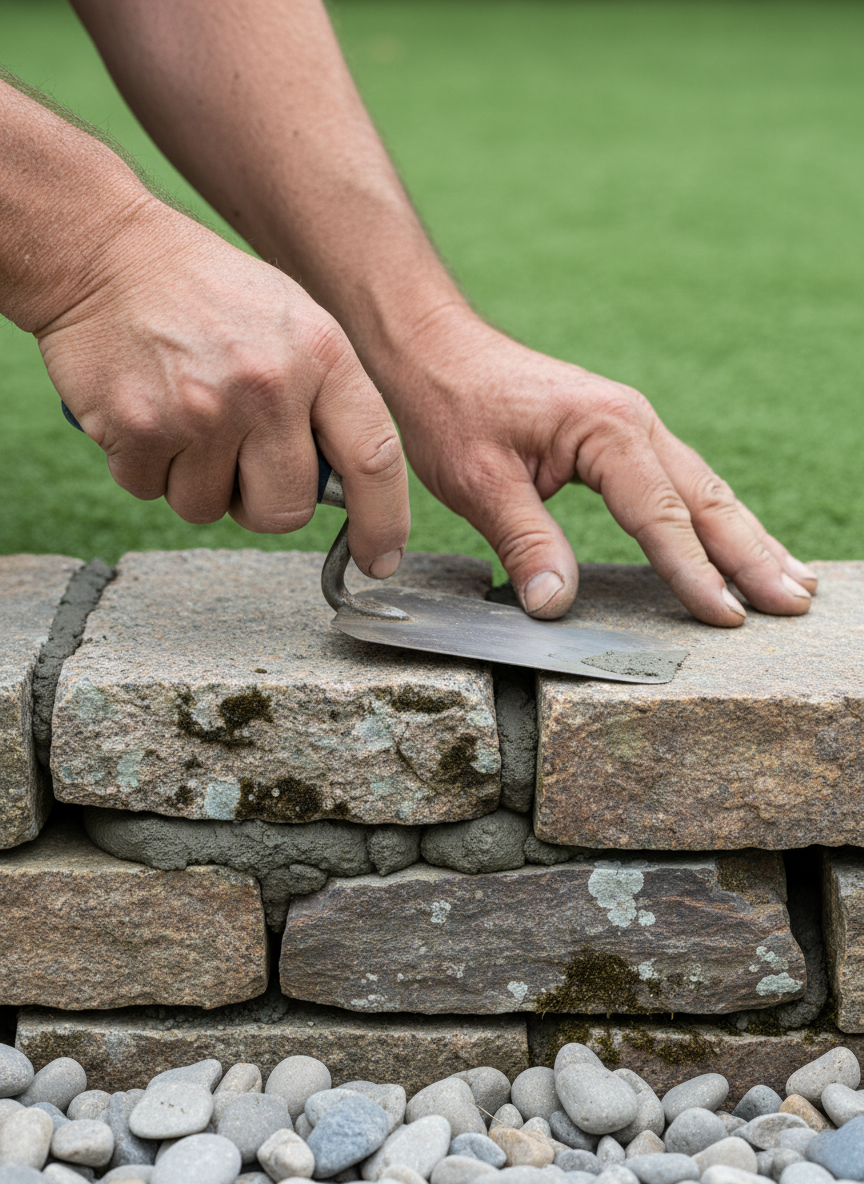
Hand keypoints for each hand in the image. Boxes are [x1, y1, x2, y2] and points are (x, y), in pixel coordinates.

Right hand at [35, 199, 408, 577]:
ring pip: (208, 509)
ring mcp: (203, 409)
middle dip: (262, 504)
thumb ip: (325, 400)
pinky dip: (144, 466)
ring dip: (194, 482)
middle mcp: (268, 386)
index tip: (379, 558)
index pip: (374, 459)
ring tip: (184, 417)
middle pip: (285, 511)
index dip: (383, 522)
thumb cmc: (207, 295)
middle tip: (237, 460)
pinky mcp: (140, 427)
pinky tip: (146, 413)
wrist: (103, 252)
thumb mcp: (294, 324)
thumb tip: (343, 489)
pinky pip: (150, 492)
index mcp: (321, 355)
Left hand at [386, 310, 815, 624]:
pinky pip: (681, 482)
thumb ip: (524, 541)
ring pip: (704, 489)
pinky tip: (736, 542)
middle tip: (794, 603)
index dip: (693, 572)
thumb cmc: (451, 407)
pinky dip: (714, 517)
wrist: (435, 348)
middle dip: (752, 555)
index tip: (726, 618)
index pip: (661, 514)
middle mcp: (633, 422)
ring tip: (791, 581)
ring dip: (747, 538)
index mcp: (606, 430)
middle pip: (706, 499)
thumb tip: (555, 605)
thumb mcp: (478, 481)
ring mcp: (632, 426)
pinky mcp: (620, 437)